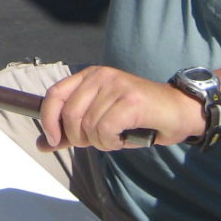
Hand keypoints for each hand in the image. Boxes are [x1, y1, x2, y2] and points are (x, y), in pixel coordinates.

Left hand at [36, 66, 201, 151]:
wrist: (179, 111)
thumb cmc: (139, 118)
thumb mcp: (100, 121)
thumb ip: (71, 131)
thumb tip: (42, 144)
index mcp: (89, 75)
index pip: (55, 94)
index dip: (48, 120)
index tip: (52, 140)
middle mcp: (100, 76)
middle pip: (69, 115)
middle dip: (80, 138)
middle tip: (100, 141)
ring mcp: (116, 86)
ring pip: (88, 126)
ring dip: (101, 143)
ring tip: (116, 138)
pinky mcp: (130, 100)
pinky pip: (105, 131)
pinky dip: (112, 143)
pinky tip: (124, 139)